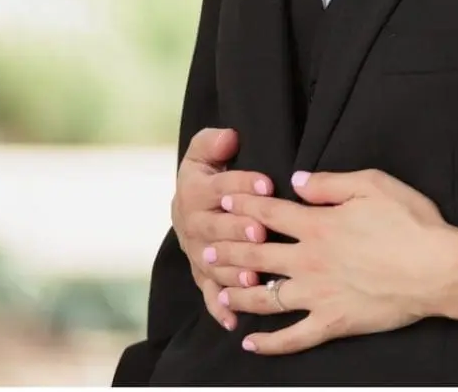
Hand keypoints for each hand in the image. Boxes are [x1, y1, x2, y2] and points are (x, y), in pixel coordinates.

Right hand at [171, 127, 272, 330]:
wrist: (190, 203)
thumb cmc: (209, 172)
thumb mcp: (205, 151)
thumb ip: (213, 142)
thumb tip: (229, 138)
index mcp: (194, 192)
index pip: (219, 187)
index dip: (241, 184)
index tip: (267, 183)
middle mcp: (192, 224)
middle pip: (214, 228)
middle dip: (236, 230)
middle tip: (260, 232)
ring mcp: (196, 252)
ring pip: (212, 264)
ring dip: (230, 270)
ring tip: (252, 276)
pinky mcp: (202, 274)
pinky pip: (208, 292)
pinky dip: (219, 307)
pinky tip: (233, 319)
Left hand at [208, 169, 454, 355]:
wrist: (436, 269)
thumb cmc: (411, 223)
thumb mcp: (375, 185)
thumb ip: (331, 183)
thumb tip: (297, 181)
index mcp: (318, 225)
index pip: (269, 212)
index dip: (244, 205)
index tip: (224, 202)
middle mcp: (308, 260)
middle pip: (255, 255)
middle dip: (227, 250)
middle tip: (204, 250)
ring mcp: (316, 295)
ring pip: (263, 297)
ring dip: (237, 294)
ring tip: (219, 293)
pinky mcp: (331, 322)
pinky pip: (292, 338)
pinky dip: (268, 344)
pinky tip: (250, 343)